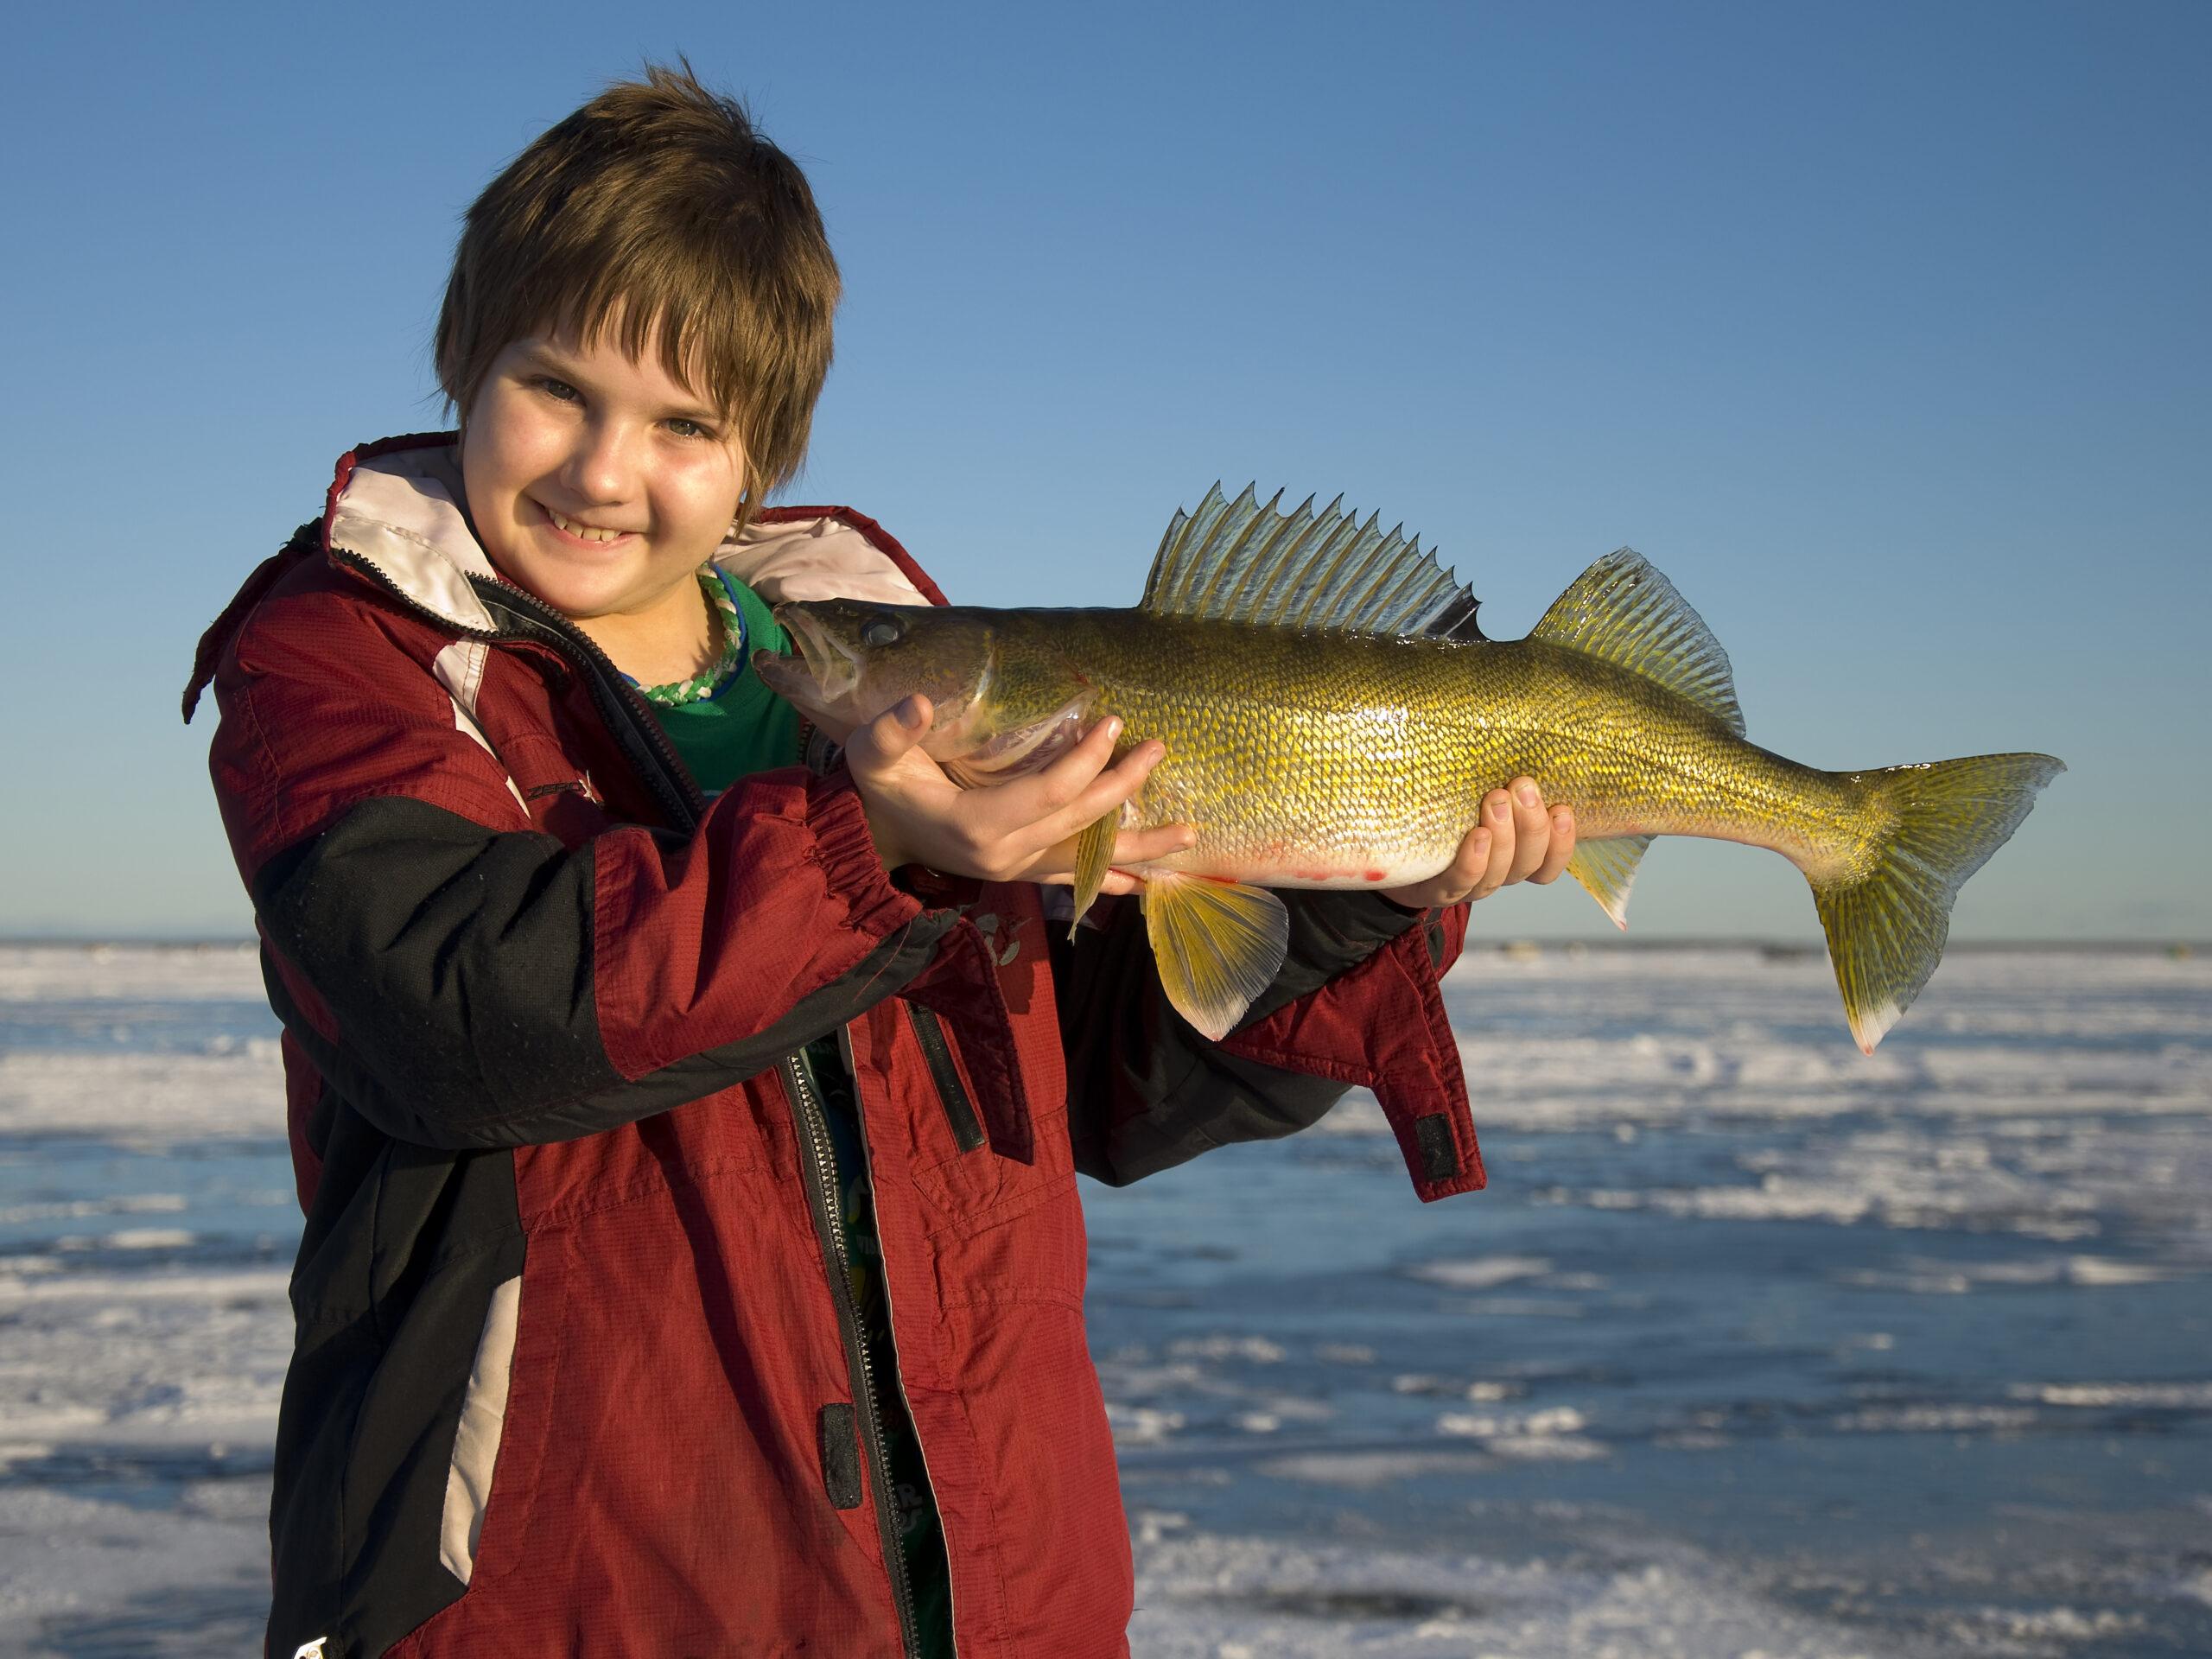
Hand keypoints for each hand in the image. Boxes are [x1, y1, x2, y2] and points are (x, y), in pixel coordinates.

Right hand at [842, 696, 1193, 889]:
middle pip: (1080, 822)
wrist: (873, 839)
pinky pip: (1077, 879)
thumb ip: (892, 731)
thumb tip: (919, 702)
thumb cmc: (877, 789)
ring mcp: (1017, 870)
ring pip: (1090, 861)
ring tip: (1191, 834)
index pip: (1047, 793)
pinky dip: (1115, 880)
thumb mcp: (873, 756)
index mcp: (977, 824)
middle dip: (1125, 787)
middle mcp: (1005, 855)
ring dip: (1142, 848)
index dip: (1085, 761)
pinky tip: (1151, 880)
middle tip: (1159, 750)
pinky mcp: (1022, 873)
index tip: (1114, 723)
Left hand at [1381, 776, 1575, 909]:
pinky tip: (1476, 836)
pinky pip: (1461, 882)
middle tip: (1522, 787)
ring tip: (1496, 800)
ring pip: (1500, 873)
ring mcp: (1467, 886)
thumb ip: (1496, 773)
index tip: (1562, 809)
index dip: (1562, 841)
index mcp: (1513, 855)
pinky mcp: (1435, 890)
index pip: (1549, 860)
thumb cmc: (1442, 812)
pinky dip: (1474, 861)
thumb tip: (1514, 723)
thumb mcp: (1472, 791)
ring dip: (1504, 836)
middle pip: (1529, 862)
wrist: (1390, 853)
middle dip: (1532, 825)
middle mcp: (1496, 873)